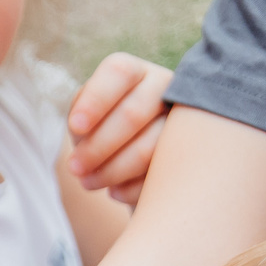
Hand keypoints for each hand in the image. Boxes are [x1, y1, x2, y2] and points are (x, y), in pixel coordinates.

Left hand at [65, 54, 173, 204]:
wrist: (126, 151)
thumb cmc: (97, 128)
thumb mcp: (84, 117)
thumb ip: (81, 118)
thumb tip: (82, 133)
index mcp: (133, 72)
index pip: (119, 72)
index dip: (96, 99)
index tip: (75, 127)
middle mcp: (163, 87)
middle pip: (132, 114)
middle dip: (98, 146)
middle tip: (75, 169)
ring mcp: (182, 119)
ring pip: (149, 147)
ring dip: (112, 170)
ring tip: (88, 182)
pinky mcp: (191, 152)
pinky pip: (161, 174)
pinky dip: (131, 188)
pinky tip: (114, 192)